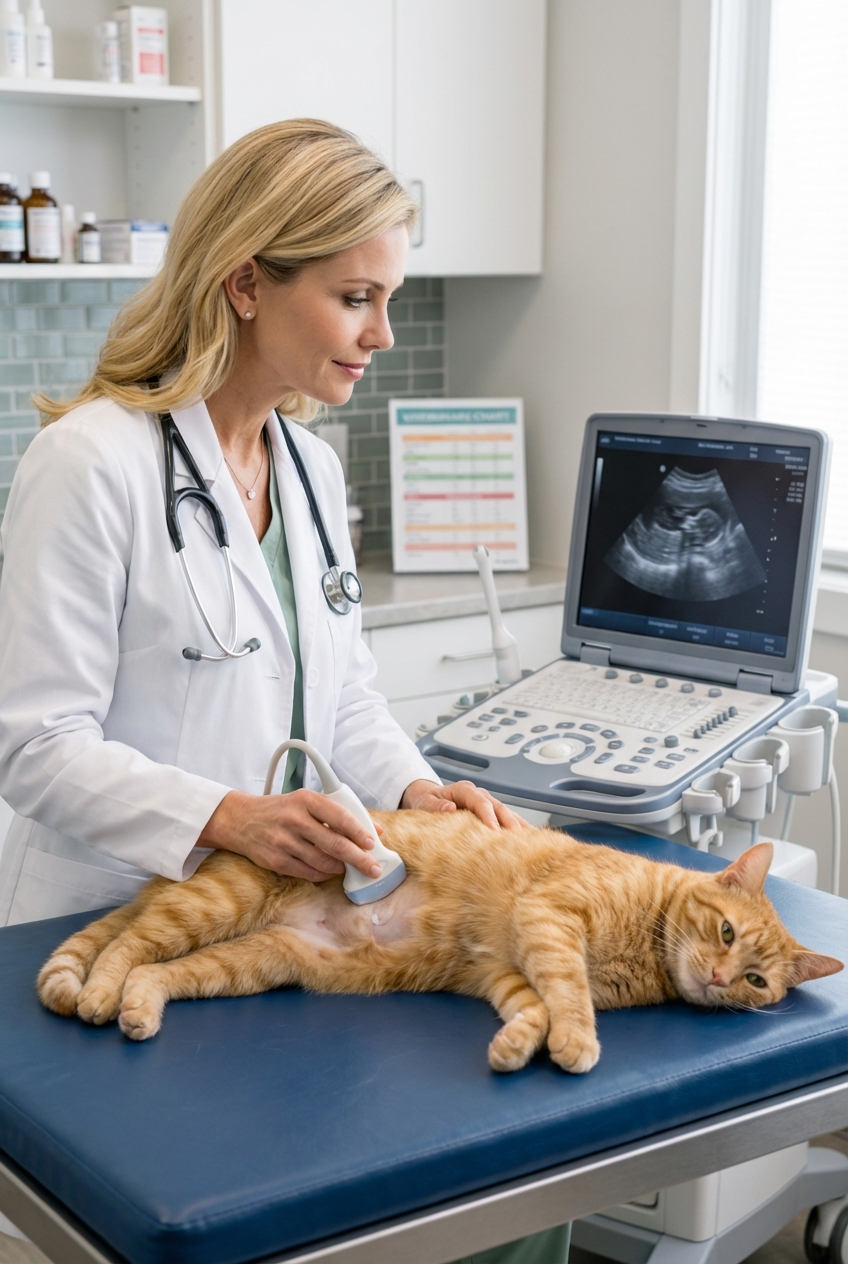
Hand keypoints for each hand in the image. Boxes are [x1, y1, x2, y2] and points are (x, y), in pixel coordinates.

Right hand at [199, 789, 383, 881]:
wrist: (240, 820)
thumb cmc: (281, 809)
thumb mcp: (306, 802)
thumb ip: (338, 813)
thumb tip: (374, 830)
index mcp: (306, 800)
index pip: (340, 816)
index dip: (359, 832)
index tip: (372, 843)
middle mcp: (295, 820)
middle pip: (335, 844)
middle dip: (358, 859)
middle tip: (373, 868)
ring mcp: (285, 842)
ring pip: (323, 862)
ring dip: (341, 868)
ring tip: (349, 867)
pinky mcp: (277, 861)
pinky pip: (308, 872)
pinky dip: (323, 874)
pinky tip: (329, 871)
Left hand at [400, 779, 528, 829]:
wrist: (426, 797)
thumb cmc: (426, 800)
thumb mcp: (425, 802)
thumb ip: (436, 805)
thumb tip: (449, 808)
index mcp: (465, 790)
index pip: (480, 802)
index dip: (489, 816)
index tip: (494, 831)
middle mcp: (479, 795)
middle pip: (499, 808)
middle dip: (510, 823)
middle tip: (518, 840)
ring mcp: (487, 804)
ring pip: (507, 814)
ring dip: (519, 827)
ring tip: (531, 842)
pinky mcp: (491, 814)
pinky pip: (507, 820)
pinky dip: (518, 829)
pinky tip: (530, 841)